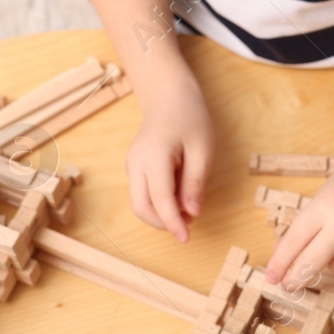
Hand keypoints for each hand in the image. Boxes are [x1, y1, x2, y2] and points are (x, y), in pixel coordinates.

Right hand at [125, 79, 213, 242]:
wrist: (169, 96)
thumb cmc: (190, 118)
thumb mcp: (202, 149)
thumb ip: (195, 182)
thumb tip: (192, 213)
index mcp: (154, 157)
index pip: (160, 201)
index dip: (173, 223)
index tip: (187, 238)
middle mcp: (136, 163)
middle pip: (141, 208)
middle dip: (164, 223)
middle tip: (190, 222)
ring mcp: (131, 164)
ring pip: (139, 203)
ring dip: (161, 213)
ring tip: (187, 207)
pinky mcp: (134, 166)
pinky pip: (142, 192)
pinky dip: (158, 202)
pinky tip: (178, 195)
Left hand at [263, 133, 333, 286]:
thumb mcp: (327, 192)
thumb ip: (309, 222)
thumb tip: (286, 251)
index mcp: (327, 205)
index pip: (295, 240)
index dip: (280, 262)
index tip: (271, 276)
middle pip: (312, 263)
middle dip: (296, 277)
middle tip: (287, 286)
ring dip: (332, 258)